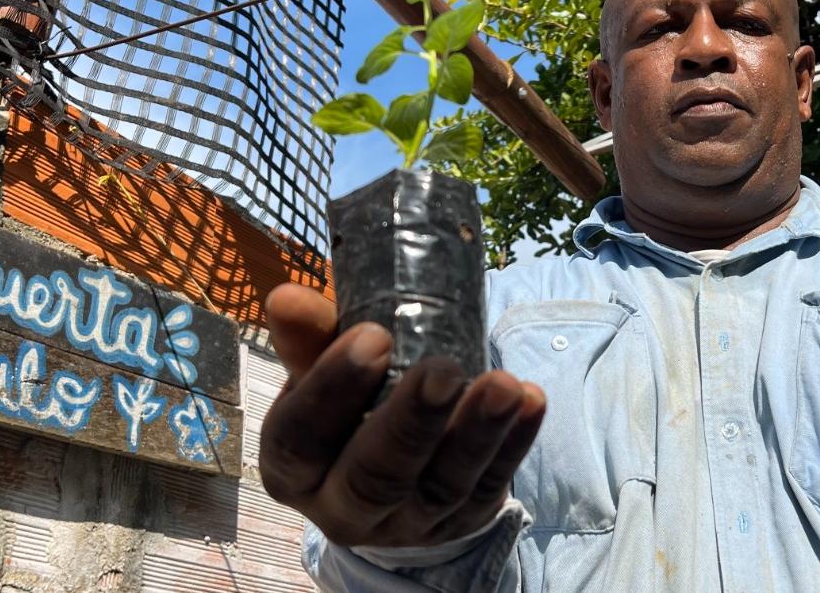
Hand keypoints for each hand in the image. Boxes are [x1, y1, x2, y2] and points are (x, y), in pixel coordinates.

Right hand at [258, 283, 545, 547]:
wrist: (388, 470)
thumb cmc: (347, 405)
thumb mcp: (320, 374)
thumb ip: (310, 339)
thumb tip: (288, 297)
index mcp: (292, 470)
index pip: (299, 439)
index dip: (332, 391)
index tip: (372, 336)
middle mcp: (343, 509)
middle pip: (374, 476)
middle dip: (412, 421)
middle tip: (444, 368)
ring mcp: (406, 524)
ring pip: (442, 486)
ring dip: (478, 434)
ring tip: (506, 385)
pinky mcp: (461, 523)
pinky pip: (490, 488)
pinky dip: (514, 445)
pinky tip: (531, 403)